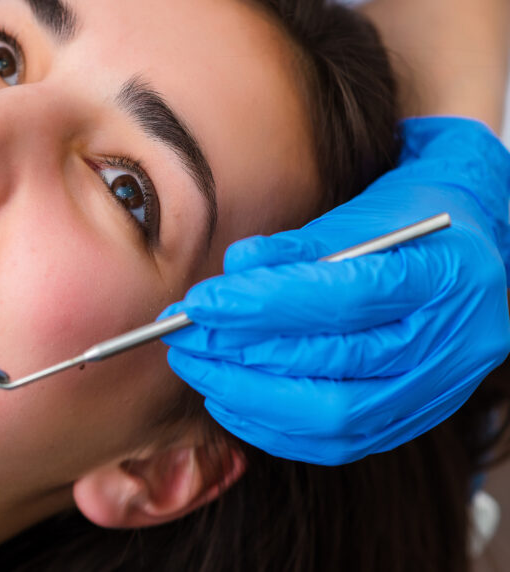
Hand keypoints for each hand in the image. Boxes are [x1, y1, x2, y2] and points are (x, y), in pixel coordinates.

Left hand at [163, 116, 509, 464]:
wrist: (471, 250)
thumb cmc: (409, 220)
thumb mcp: (364, 211)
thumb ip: (300, 243)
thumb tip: (234, 268)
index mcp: (444, 275)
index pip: (343, 298)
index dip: (263, 304)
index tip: (200, 303)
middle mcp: (452, 342)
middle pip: (335, 363)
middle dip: (244, 354)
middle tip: (184, 337)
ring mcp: (437, 390)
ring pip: (335, 415)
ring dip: (249, 395)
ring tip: (197, 366)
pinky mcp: (412, 419)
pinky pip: (337, 444)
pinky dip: (273, 426)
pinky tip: (228, 400)